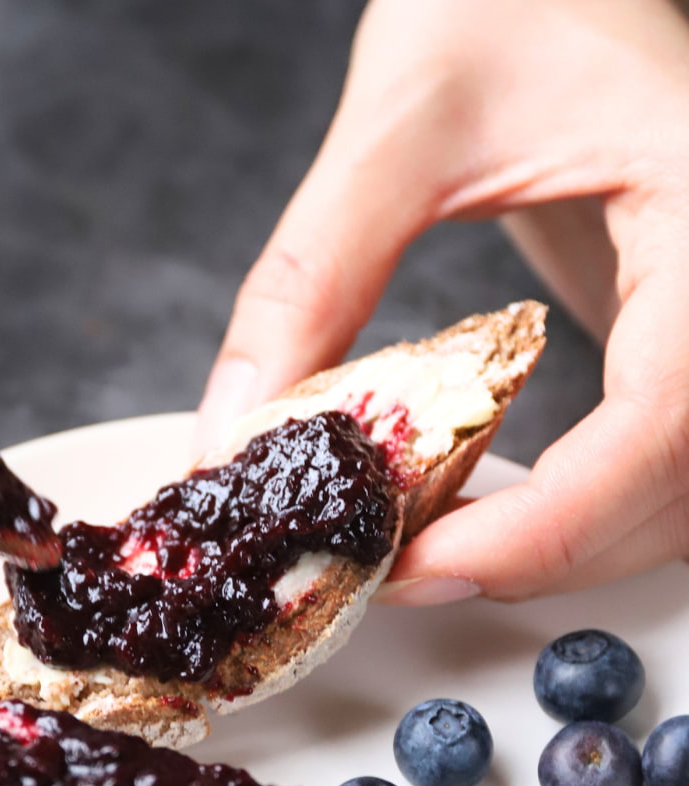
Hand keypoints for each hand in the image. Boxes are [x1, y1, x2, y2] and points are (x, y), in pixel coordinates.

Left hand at [196, 0, 688, 602]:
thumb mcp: (405, 118)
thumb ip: (315, 276)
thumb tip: (239, 432)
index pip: (665, 421)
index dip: (545, 527)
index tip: (417, 565)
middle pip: (680, 492)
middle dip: (540, 555)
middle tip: (401, 569)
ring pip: (681, 498)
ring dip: (561, 547)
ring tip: (433, 542)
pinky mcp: (686, 327)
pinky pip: (660, 461)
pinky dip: (577, 509)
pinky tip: (490, 499)